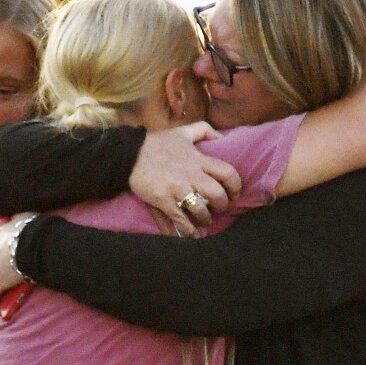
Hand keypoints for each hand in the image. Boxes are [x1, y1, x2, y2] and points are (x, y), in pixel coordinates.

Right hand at [130, 122, 241, 236]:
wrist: (129, 154)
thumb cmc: (157, 143)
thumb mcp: (182, 131)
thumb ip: (204, 130)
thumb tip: (223, 137)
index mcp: (198, 159)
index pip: (227, 173)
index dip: (236, 186)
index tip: (234, 194)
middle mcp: (191, 174)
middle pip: (217, 195)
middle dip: (222, 206)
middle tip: (219, 209)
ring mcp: (177, 189)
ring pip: (201, 210)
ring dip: (206, 219)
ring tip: (205, 221)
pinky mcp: (163, 200)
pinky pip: (180, 219)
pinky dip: (188, 230)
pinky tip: (192, 234)